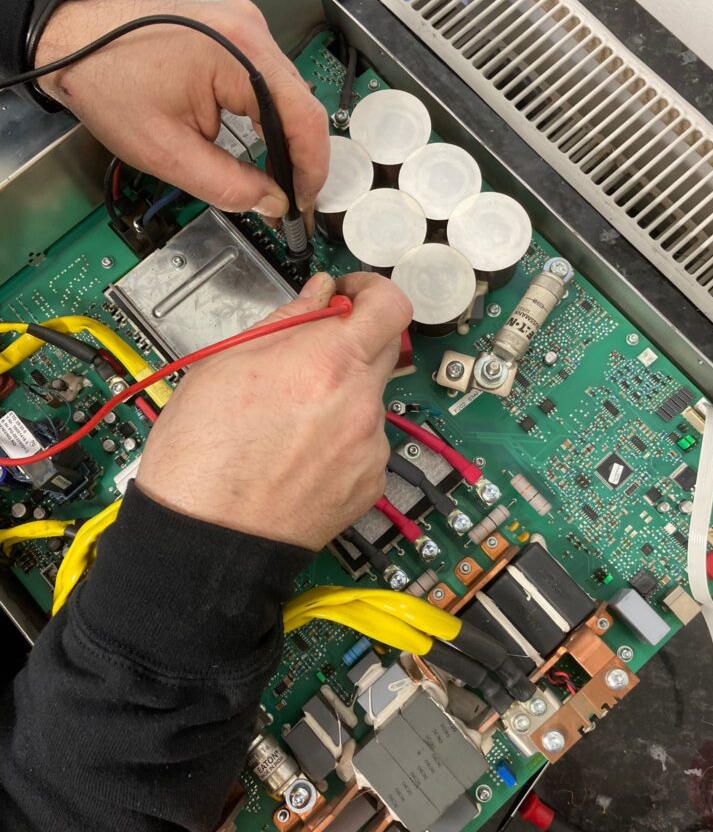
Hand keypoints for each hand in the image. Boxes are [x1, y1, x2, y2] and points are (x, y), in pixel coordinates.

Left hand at [34, 0, 329, 217]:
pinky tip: (259, 145)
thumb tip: (273, 203)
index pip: (305, 118)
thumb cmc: (107, 84)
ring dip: (284, 139)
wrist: (71, 42)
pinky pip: (268, 81)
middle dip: (298, 158)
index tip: (303, 204)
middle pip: (301, 106)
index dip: (312, 169)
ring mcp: (245, 27)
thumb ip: (228, 185)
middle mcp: (251, 31)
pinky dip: (269, 117)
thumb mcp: (167, 152)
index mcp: (240, 53)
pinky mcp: (234, 32)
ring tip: (273, 179)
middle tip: (288, 201)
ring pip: (287, 95)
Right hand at [136, 272, 412, 549]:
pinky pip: (366, 442)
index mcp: (327, 362)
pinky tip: (299, 453)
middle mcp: (360, 402)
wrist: (206, 539)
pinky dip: (341, 438)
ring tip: (287, 421)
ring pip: (369, 398)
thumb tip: (318, 296)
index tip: (349, 297)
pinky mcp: (370, 483)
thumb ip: (285, 320)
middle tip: (309, 355)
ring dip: (341, 394)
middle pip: (384, 348)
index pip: (390, 303)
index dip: (372, 291)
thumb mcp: (224, 363)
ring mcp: (370, 446)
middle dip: (351, 341)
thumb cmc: (202, 456)